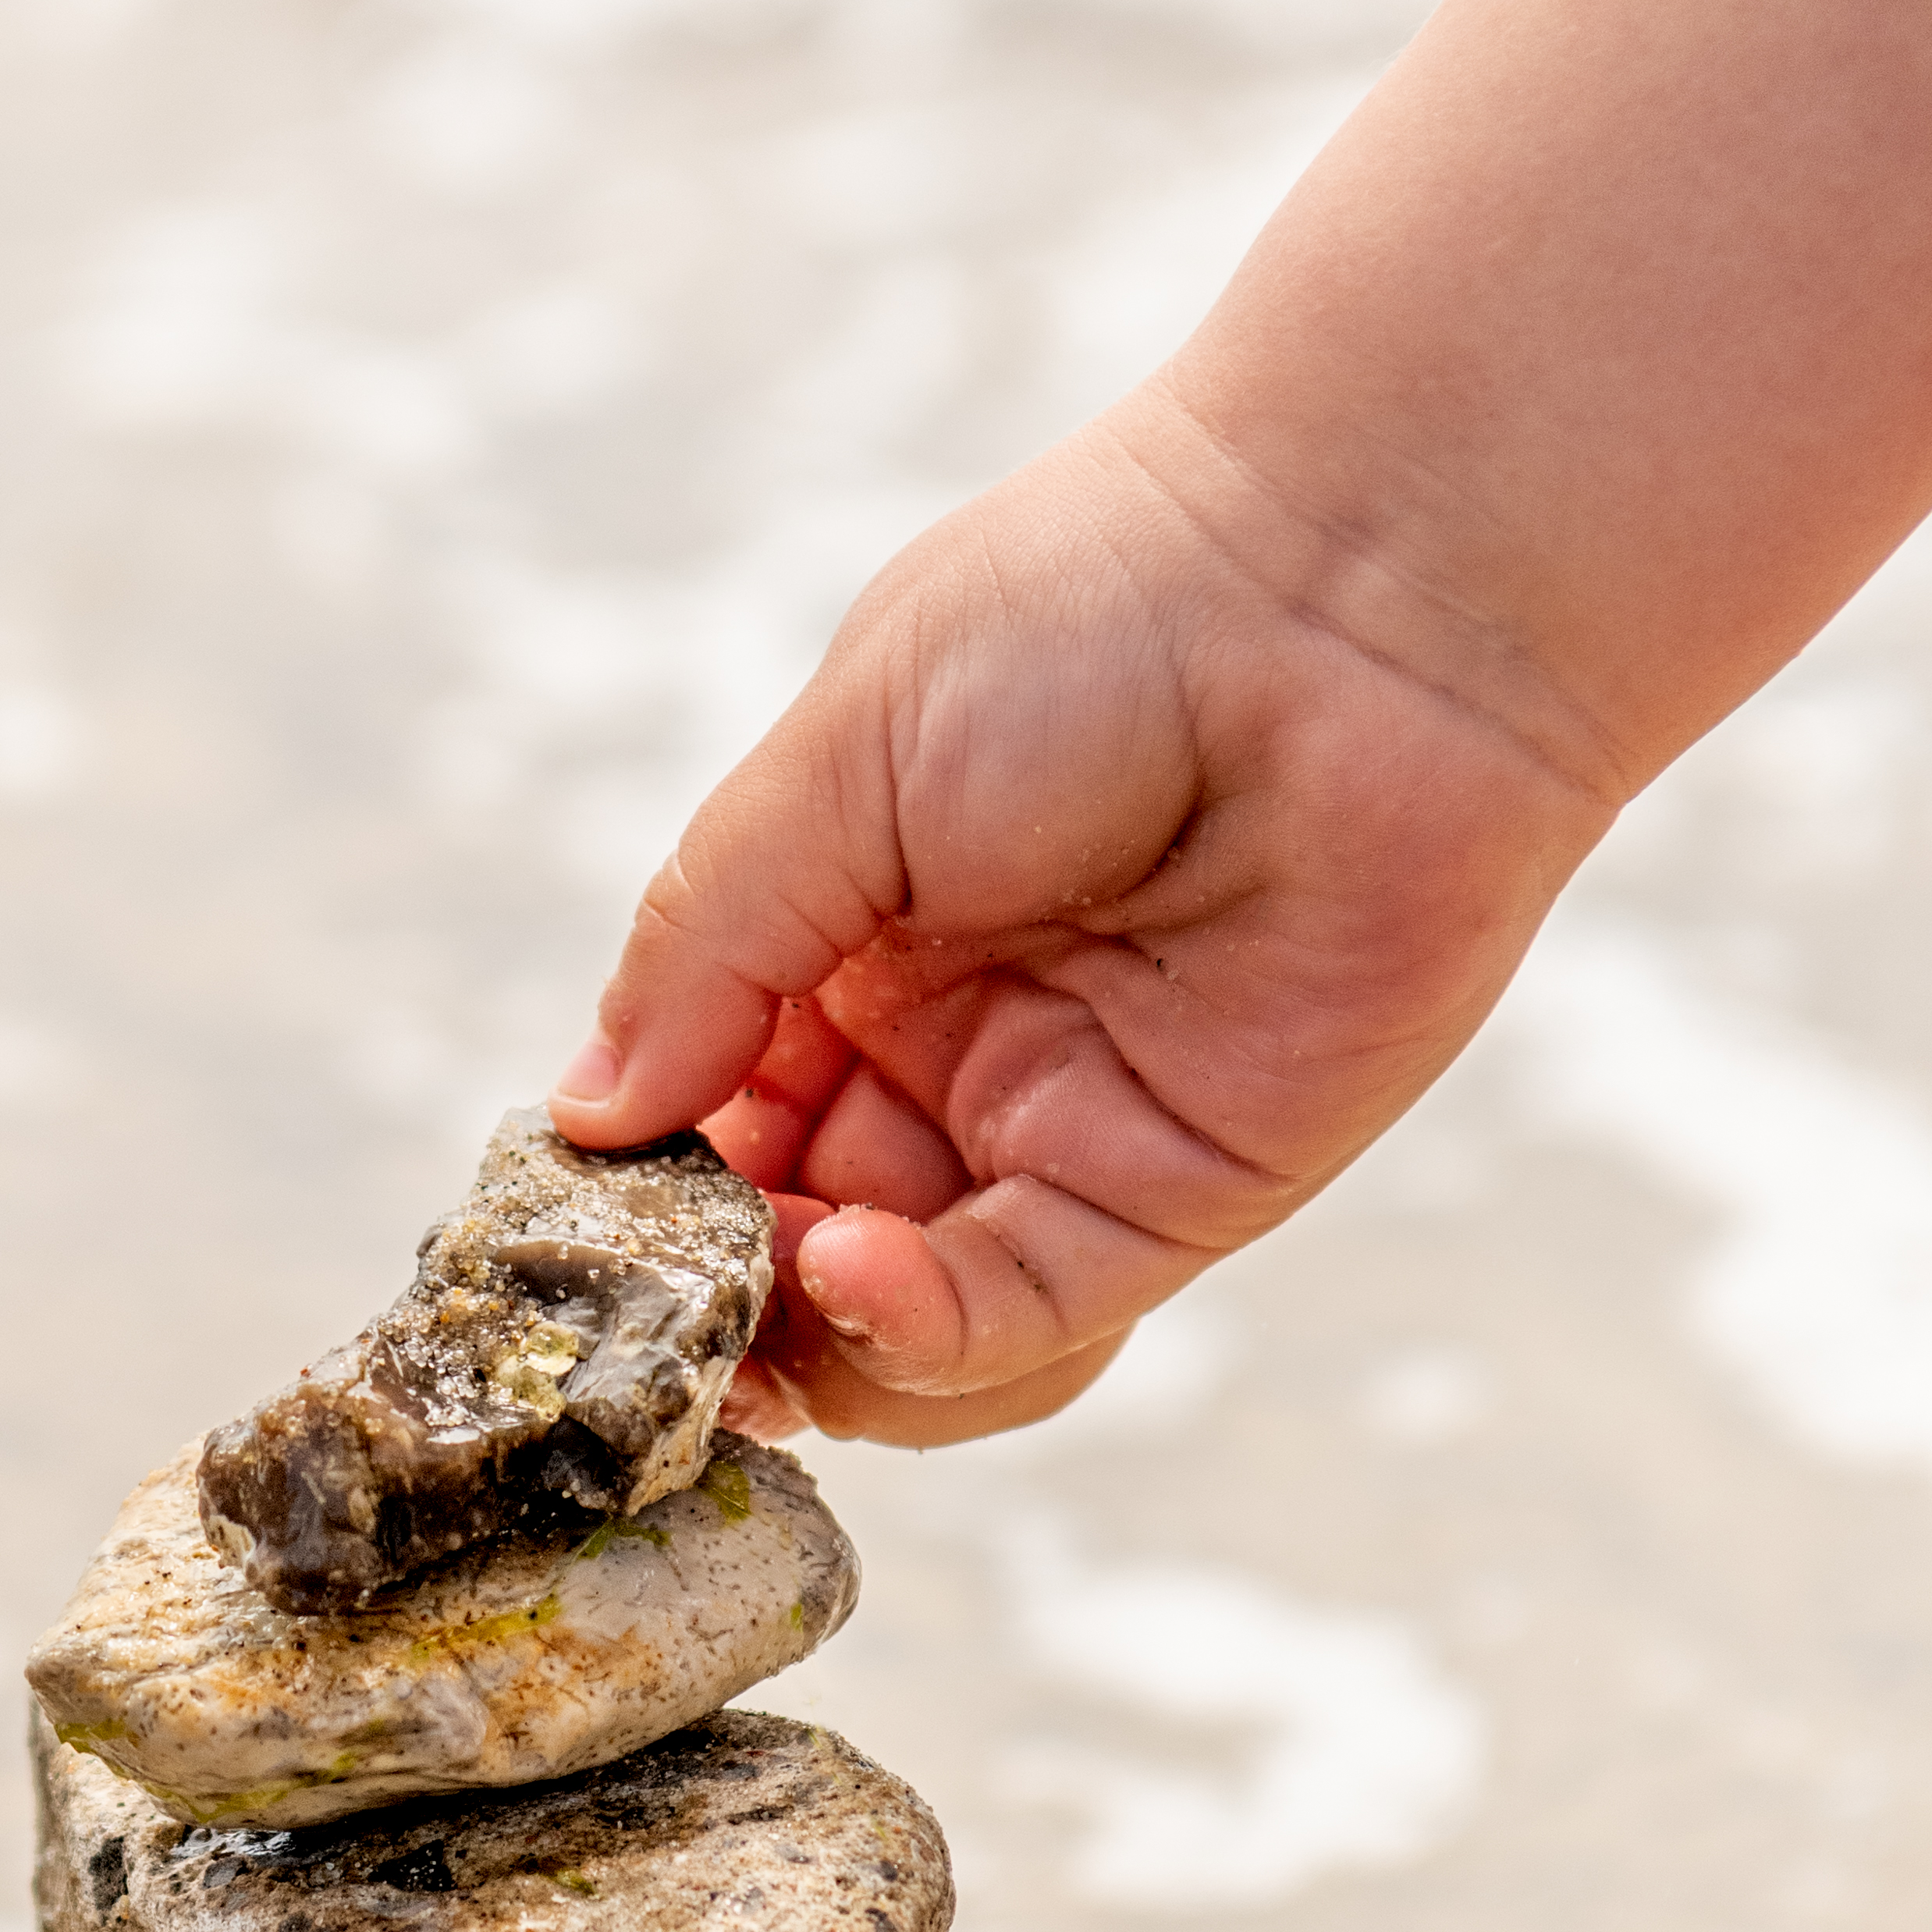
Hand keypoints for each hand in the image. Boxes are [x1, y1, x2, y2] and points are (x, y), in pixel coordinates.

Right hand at [548, 385, 1614, 1449]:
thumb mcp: (835, 769)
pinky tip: (853, 1270)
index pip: (712, 1111)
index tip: (571, 1217)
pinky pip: (1031, 1311)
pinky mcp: (1187, 1189)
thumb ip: (708, 949)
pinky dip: (927, 1328)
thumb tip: (583, 1120)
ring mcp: (1067, 1126)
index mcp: (854, 938)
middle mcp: (954, 1049)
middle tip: (654, 1306)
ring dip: (812, 1340)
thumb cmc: (1097, 615)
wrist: (1360, 592)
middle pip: (792, 1236)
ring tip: (757, 1304)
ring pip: (906, 1320)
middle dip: (715, 1289)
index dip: (642, 1179)